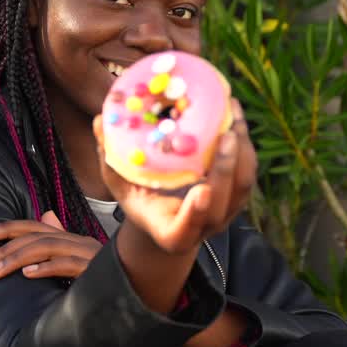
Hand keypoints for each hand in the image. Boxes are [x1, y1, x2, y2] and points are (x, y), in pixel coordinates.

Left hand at [0, 210, 100, 279]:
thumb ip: (59, 242)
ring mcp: (85, 253)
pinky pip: (67, 265)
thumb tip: (46, 217)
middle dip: (3, 247)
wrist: (139, 286)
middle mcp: (76, 240)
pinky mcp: (93, 269)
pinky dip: (46, 268)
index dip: (6, 228)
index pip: (33, 226)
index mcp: (70, 238)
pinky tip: (28, 274)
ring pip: (45, 248)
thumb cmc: (105, 276)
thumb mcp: (78, 258)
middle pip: (34, 235)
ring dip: (15, 259)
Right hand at [93, 98, 255, 255]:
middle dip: (226, 168)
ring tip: (232, 113)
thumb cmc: (138, 198)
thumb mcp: (118, 183)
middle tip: (225, 134)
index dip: (193, 214)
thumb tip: (99, 121)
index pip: (183, 231)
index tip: (199, 190)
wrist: (165, 216)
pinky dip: (245, 143)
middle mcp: (203, 228)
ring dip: (242, 149)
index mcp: (170, 233)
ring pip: (242, 185)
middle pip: (222, 203)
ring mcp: (225, 214)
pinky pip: (247, 171)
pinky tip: (234, 114)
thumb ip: (109, 157)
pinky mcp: (237, 197)